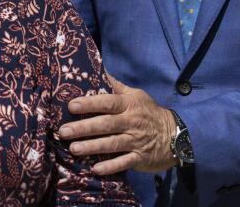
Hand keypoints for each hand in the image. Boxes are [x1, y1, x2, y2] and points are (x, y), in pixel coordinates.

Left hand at [58, 75, 176, 174]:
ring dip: (92, 147)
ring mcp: (135, 141)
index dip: (89, 104)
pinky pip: (124, 162)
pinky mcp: (140, 158)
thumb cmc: (149, 112)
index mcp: (128, 105)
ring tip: (73, 149)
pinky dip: (111, 166)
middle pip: (105, 124)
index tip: (71, 106)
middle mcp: (131, 123)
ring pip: (112, 144)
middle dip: (84, 128)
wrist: (176, 135)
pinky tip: (95, 169)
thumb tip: (96, 69)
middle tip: (63, 131)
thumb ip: (115, 85)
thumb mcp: (136, 95)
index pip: (107, 102)